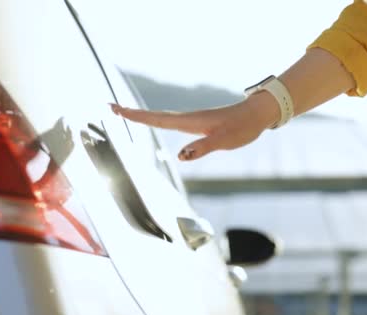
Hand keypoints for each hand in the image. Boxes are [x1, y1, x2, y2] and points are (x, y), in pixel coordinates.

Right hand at [109, 91, 278, 160]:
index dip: (136, 116)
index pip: (157, 120)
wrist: (256, 114)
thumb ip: (202, 147)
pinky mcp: (196, 123)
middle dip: (131, 112)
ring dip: (141, 115)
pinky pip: (169, 121)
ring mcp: (190, 120)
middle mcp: (186, 118)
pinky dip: (155, 119)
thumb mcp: (223, 140)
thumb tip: (180, 156)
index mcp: (189, 122)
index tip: (116, 109)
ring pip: (160, 117)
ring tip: (124, 112)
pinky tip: (154, 122)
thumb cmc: (241, 127)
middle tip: (110, 107)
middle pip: (153, 116)